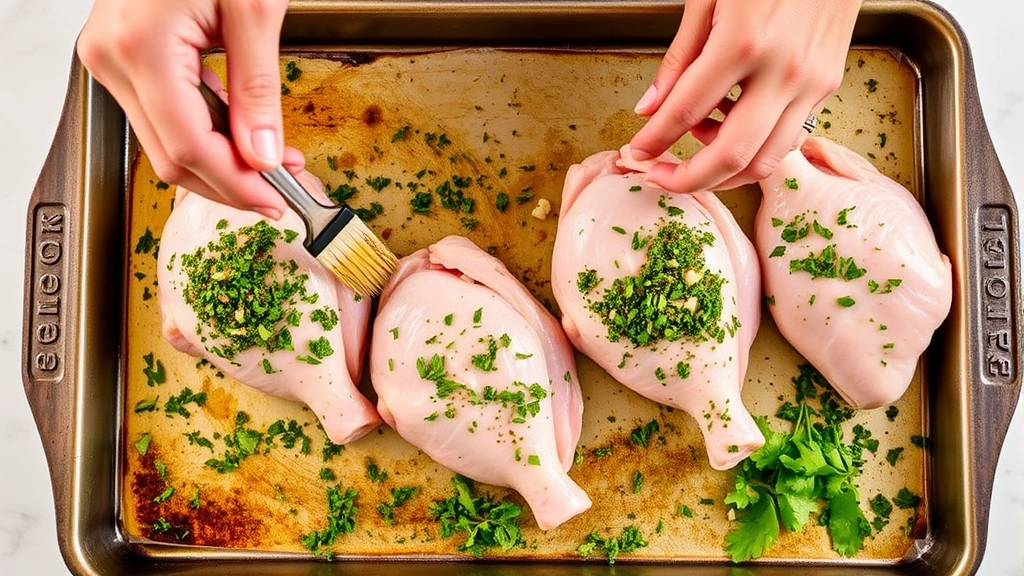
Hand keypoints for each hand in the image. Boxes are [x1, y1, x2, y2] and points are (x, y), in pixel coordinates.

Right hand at [77, 0, 303, 218]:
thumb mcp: (254, 9)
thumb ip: (259, 89)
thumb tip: (265, 154)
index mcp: (140, 46)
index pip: (191, 147)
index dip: (238, 186)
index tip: (280, 200)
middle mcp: (111, 57)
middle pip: (171, 157)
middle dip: (232, 182)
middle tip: (284, 188)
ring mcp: (109, 57)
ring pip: (164, 143)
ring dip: (221, 162)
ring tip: (273, 161)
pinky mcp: (121, 56)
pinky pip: (162, 114)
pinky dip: (205, 133)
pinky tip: (242, 135)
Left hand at [629, 0, 859, 192]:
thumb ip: (678, 59)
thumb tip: (649, 108)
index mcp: (742, 42)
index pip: (685, 112)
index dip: (654, 140)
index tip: (637, 152)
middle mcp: (781, 70)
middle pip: (730, 155)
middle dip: (687, 179)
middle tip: (660, 177)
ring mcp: (810, 83)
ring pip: (765, 160)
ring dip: (723, 172)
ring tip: (696, 149)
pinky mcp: (827, 86)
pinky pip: (787, 139)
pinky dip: (755, 149)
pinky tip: (731, 129)